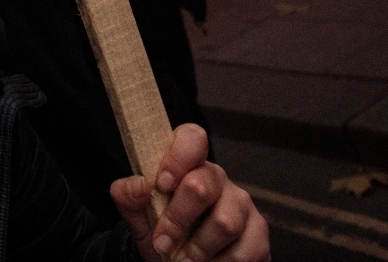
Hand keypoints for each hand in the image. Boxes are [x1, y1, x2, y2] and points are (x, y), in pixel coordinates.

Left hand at [112, 124, 268, 261]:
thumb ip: (129, 196)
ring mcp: (242, 205)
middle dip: (177, 219)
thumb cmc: (162, 232)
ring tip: (183, 260)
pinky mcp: (259, 234)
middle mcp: (218, 179)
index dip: (177, 158)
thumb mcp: (138, 215)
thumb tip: (139, 184)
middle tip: (163, 242)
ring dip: (198, 248)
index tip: (161, 185)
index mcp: (188, 165)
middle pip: (202, 186)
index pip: (192, 138)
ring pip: (224, 223)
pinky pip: (245, 251)